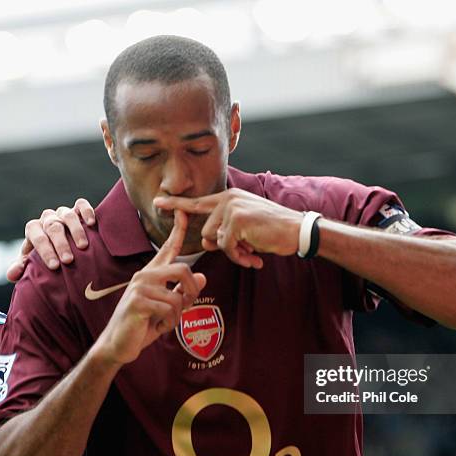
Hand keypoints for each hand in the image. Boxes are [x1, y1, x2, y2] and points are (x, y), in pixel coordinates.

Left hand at [7, 198, 95, 282]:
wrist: (62, 247)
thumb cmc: (48, 257)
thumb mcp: (34, 264)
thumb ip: (23, 268)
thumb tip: (12, 275)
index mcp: (34, 229)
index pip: (37, 236)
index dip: (44, 251)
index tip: (54, 266)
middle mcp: (48, 219)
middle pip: (53, 227)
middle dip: (60, 244)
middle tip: (68, 260)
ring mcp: (63, 213)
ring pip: (67, 215)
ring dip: (76, 231)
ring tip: (83, 247)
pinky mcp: (78, 209)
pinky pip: (81, 205)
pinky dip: (86, 211)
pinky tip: (91, 223)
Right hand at [95, 210, 206, 365]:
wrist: (119, 345)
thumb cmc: (143, 325)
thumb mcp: (168, 308)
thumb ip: (183, 292)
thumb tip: (203, 277)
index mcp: (152, 274)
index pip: (167, 248)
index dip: (178, 230)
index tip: (184, 212)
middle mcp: (145, 275)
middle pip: (183, 269)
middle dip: (192, 290)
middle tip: (187, 305)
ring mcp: (140, 286)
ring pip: (178, 296)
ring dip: (177, 315)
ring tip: (163, 321)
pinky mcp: (138, 301)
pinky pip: (170, 309)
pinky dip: (169, 323)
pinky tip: (156, 326)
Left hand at [153, 188, 302, 268]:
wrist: (297, 231)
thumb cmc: (272, 231)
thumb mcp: (245, 229)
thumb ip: (224, 232)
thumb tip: (208, 243)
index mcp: (228, 198)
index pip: (197, 202)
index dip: (176, 204)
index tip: (158, 202)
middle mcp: (228, 199)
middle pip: (207, 232)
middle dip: (225, 247)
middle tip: (247, 250)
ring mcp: (232, 208)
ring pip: (216, 241)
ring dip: (233, 253)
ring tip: (252, 251)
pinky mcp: (237, 220)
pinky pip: (227, 247)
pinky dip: (239, 257)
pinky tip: (254, 255)